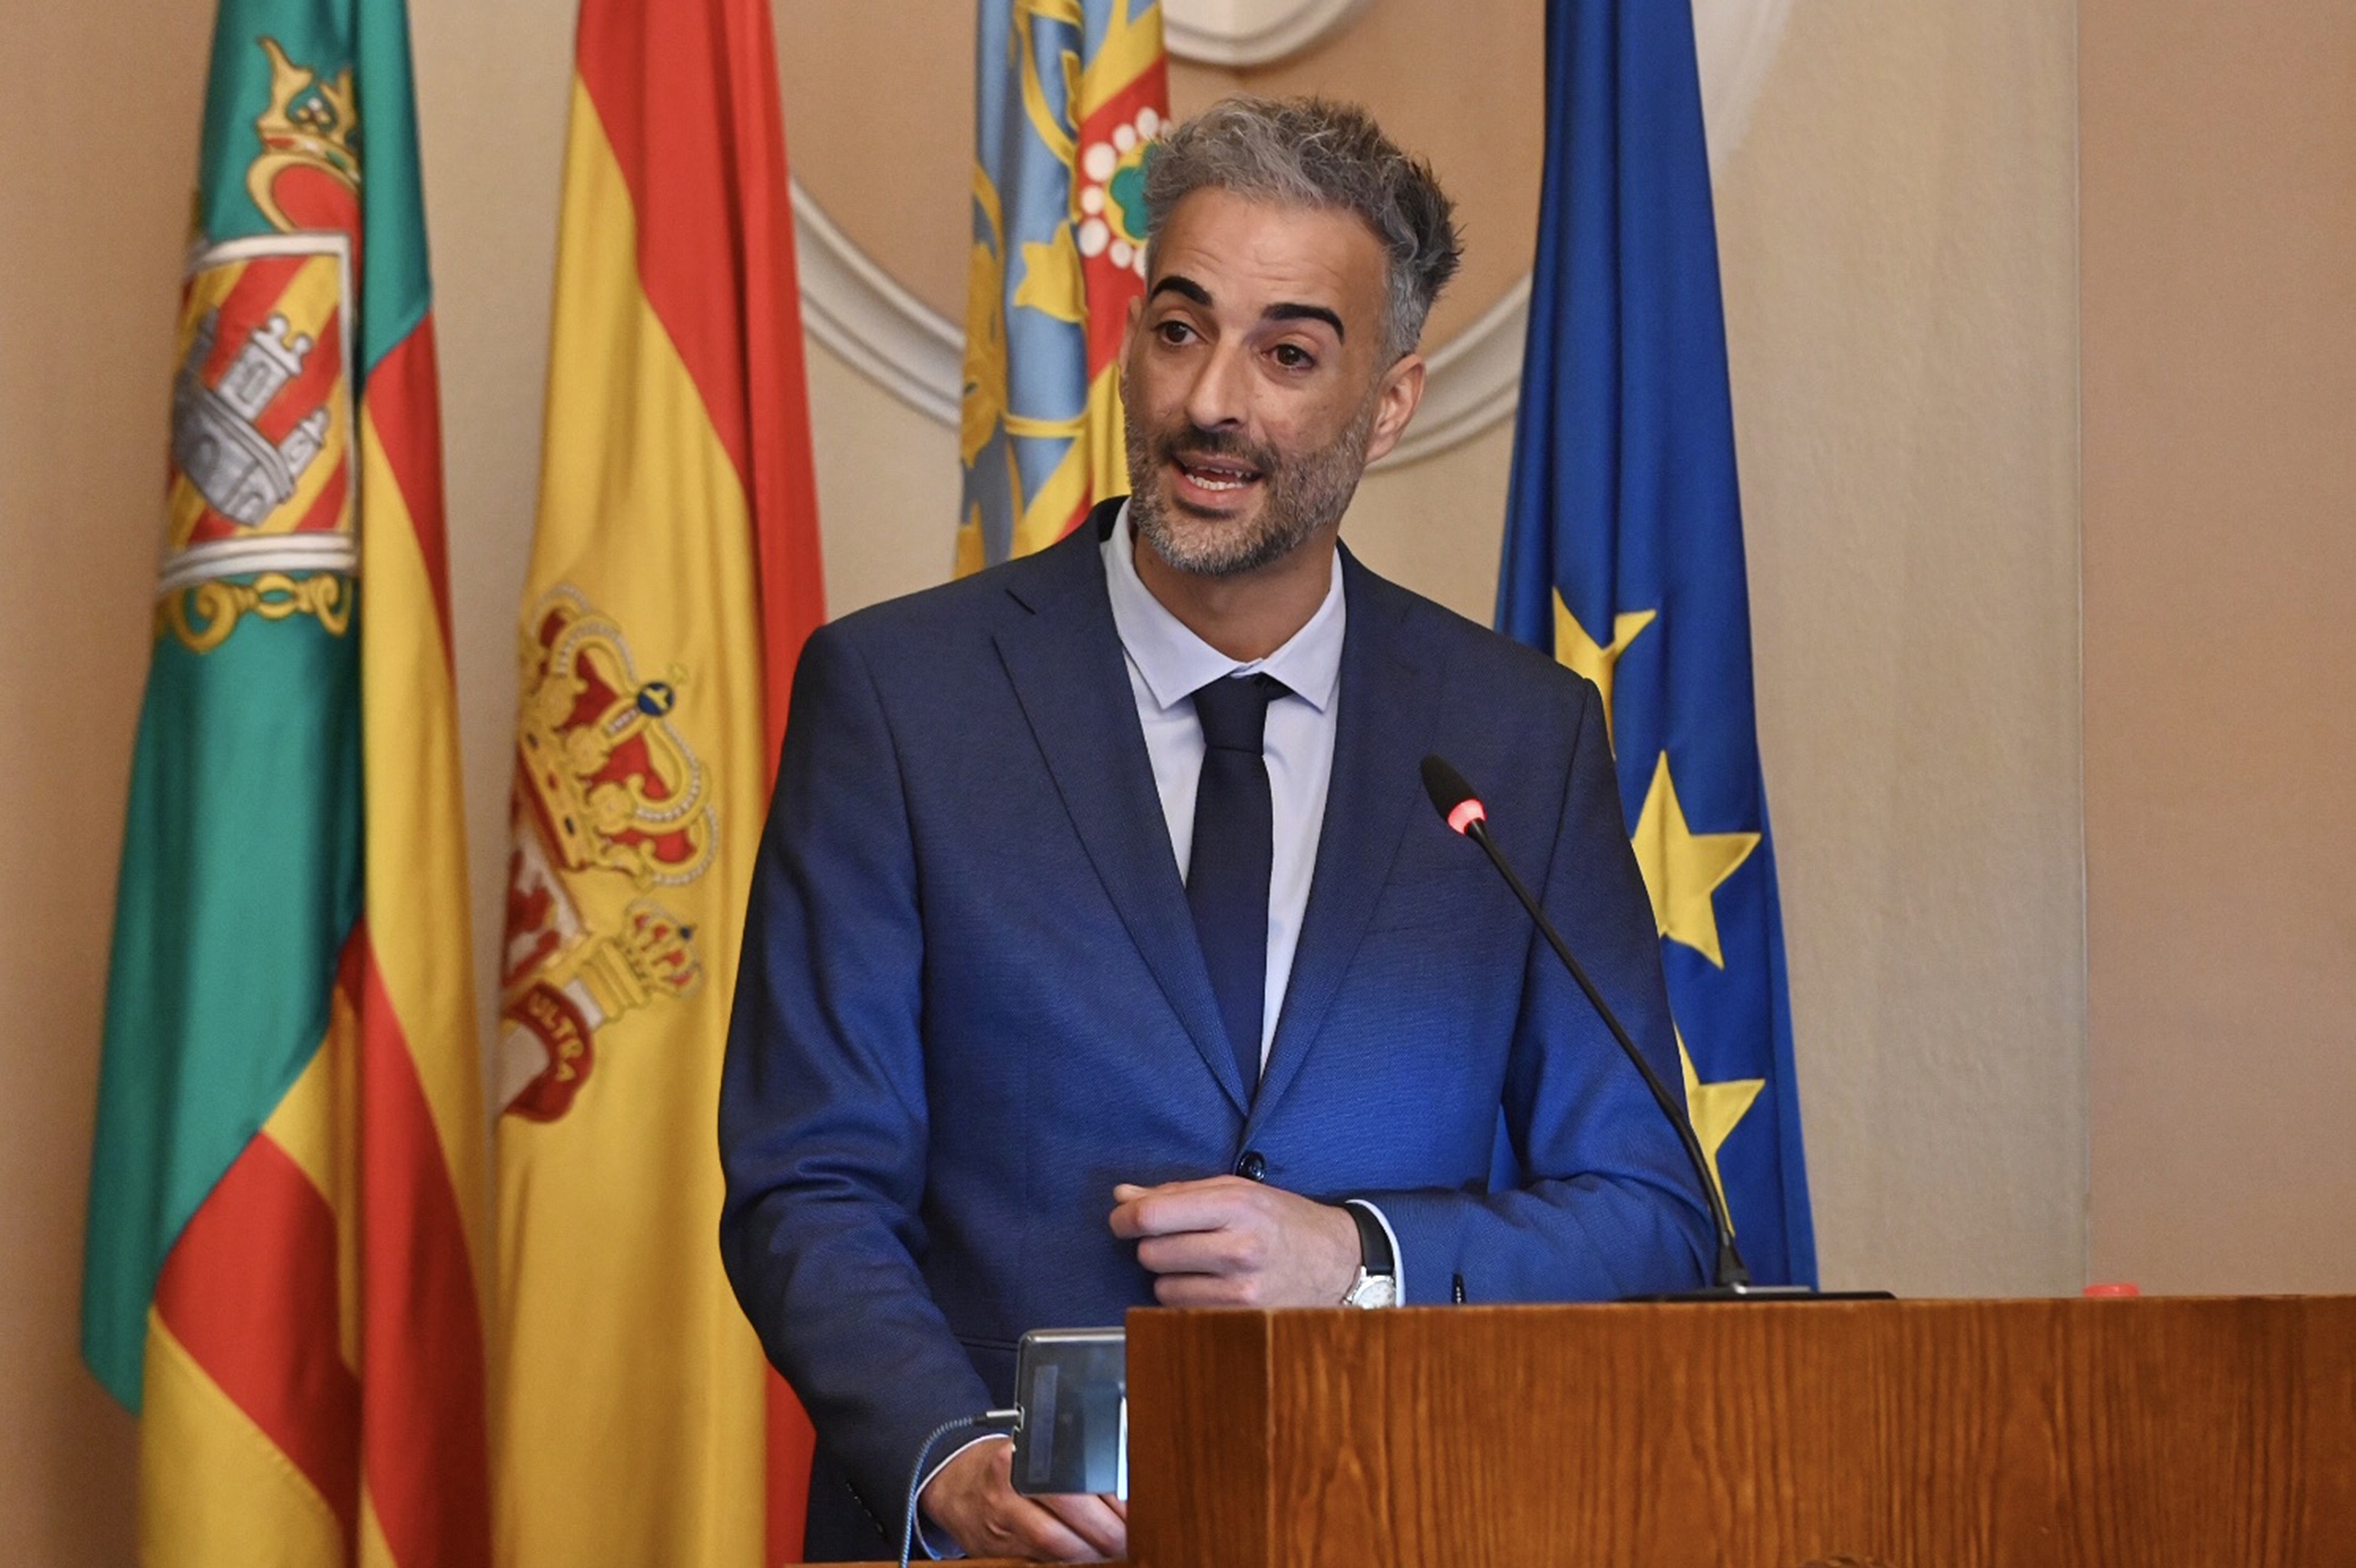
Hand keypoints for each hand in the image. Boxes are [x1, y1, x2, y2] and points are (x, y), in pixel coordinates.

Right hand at [920, 1435, 1126, 1561]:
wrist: (956, 1484)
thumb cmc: (1004, 1463)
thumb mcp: (1031, 1449)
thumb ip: (1067, 1464)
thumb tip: (1122, 1486)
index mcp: (1015, 1462)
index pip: (1070, 1490)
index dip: (1107, 1506)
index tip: (1131, 1513)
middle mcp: (1003, 1498)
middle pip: (1060, 1532)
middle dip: (1102, 1540)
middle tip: (1127, 1538)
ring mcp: (998, 1531)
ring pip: (1052, 1554)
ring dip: (1089, 1556)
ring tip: (1112, 1549)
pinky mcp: (995, 1554)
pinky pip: (1038, 1564)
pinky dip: (1066, 1563)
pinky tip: (1084, 1556)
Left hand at [1108, 1176, 1360, 1306]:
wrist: (1337, 1262)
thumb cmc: (1282, 1221)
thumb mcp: (1237, 1191)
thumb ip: (1177, 1192)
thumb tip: (1122, 1195)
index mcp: (1236, 1205)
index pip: (1153, 1215)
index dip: (1124, 1218)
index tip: (1122, 1219)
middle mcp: (1239, 1248)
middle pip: (1151, 1253)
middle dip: (1154, 1246)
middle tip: (1179, 1240)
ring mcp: (1241, 1290)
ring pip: (1162, 1287)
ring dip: (1170, 1277)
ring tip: (1203, 1265)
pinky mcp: (1241, 1320)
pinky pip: (1182, 1312)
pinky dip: (1187, 1300)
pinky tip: (1213, 1286)